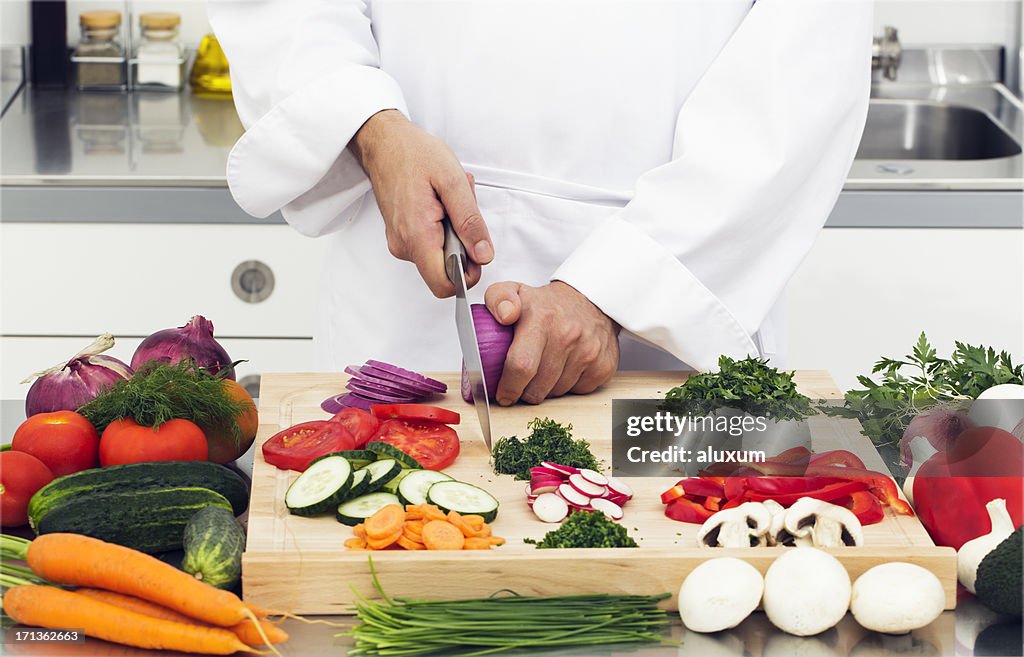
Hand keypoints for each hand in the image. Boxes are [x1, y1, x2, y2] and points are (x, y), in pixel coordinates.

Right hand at [351, 109, 492, 296]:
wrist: (384, 142)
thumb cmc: (414, 154)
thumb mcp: (453, 181)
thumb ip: (470, 221)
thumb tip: (484, 254)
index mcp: (418, 236)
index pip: (444, 285)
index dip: (466, 275)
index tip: (475, 248)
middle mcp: (404, 246)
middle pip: (445, 270)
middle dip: (463, 244)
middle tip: (461, 209)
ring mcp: (400, 242)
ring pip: (439, 255)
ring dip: (453, 231)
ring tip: (448, 198)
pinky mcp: (401, 235)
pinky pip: (430, 243)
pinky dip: (442, 226)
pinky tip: (440, 201)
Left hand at [485, 281, 620, 404]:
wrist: (592, 301)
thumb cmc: (548, 304)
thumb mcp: (515, 292)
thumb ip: (498, 298)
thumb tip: (505, 316)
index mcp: (542, 319)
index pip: (522, 365)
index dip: (509, 387)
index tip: (503, 394)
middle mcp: (568, 336)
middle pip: (538, 388)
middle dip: (524, 392)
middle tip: (521, 381)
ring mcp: (589, 353)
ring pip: (556, 393)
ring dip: (546, 389)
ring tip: (543, 369)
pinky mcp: (603, 367)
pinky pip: (577, 392)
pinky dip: (567, 387)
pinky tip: (564, 369)